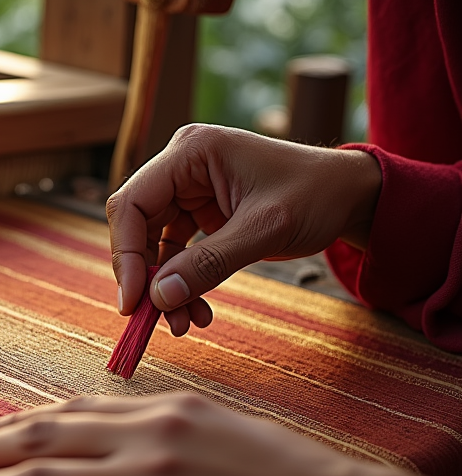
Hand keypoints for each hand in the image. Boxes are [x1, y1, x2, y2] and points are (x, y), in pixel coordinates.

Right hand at [107, 125, 381, 335]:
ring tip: (184, 323)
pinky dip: (182, 283)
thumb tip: (159, 298)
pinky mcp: (198, 212)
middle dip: (145, 277)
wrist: (350, 195)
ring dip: (164, 287)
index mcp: (191, 152)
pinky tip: (197, 310)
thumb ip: (209, 263)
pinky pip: (175, 252)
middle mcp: (182, 166)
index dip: (126, 255)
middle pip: (136, 226)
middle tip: (155, 319)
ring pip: (152, 245)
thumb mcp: (264, 229)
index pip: (132, 203)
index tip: (134, 300)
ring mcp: (188, 189)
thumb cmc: (316, 194)